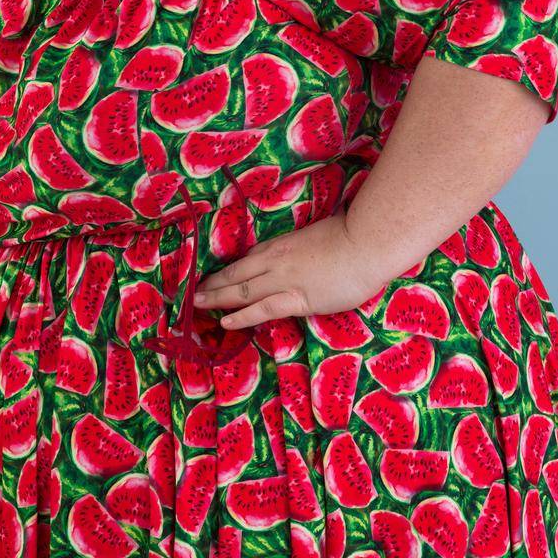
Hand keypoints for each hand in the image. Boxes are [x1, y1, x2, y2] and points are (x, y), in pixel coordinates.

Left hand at [192, 211, 385, 329]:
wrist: (365, 243)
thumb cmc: (348, 236)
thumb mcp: (317, 236)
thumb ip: (302, 247)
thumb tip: (302, 252)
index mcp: (280, 245)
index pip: (246, 260)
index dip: (227, 272)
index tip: (213, 279)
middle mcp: (275, 260)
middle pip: (235, 273)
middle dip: (212, 285)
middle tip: (192, 293)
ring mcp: (283, 279)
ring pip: (241, 289)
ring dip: (216, 298)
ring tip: (195, 305)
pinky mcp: (297, 298)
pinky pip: (263, 308)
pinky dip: (242, 315)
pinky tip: (225, 321)